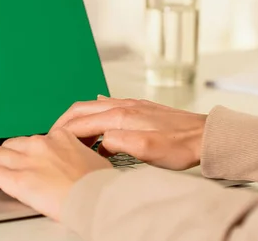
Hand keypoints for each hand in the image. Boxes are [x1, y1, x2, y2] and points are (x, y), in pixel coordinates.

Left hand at [0, 130, 112, 220]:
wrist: (98, 199)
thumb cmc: (101, 186)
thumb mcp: (94, 161)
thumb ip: (78, 158)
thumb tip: (79, 166)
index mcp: (60, 137)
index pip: (35, 139)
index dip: (26, 150)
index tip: (24, 158)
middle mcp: (41, 144)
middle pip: (13, 145)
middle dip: (5, 155)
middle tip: (2, 165)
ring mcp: (27, 160)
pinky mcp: (17, 179)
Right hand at [50, 96, 206, 170]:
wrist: (205, 136)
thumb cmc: (181, 146)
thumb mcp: (149, 151)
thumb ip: (120, 143)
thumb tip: (100, 141)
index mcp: (121, 116)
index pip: (81, 121)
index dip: (63, 132)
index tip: (51, 142)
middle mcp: (123, 106)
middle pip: (82, 108)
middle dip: (64, 121)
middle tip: (52, 136)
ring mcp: (131, 106)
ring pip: (94, 107)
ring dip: (78, 119)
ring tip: (70, 136)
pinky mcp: (138, 109)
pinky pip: (107, 107)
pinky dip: (94, 116)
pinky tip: (95, 124)